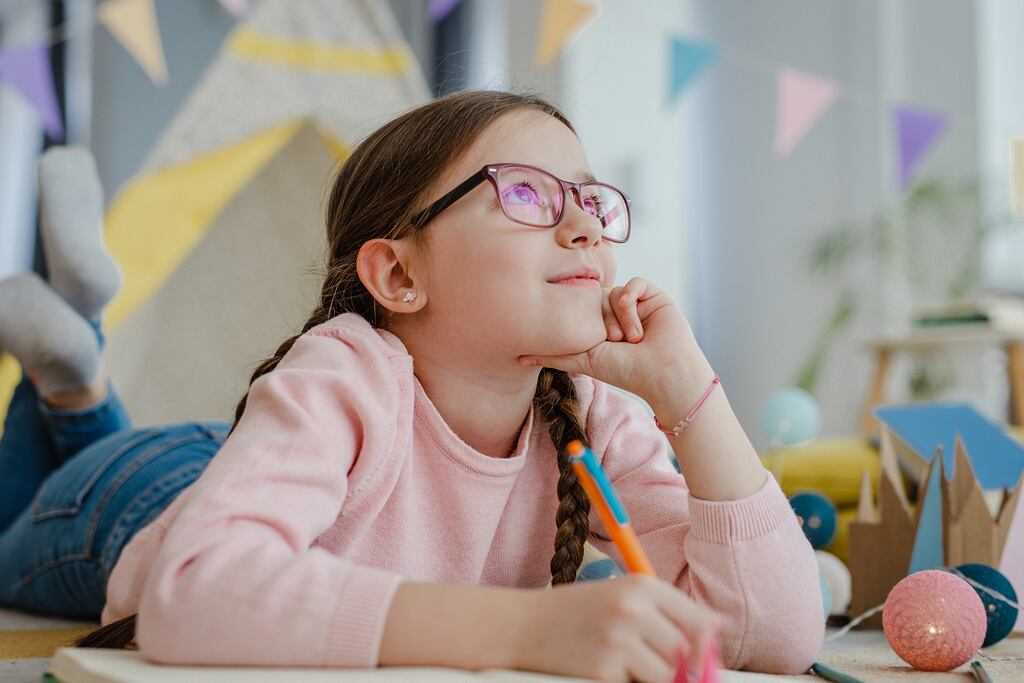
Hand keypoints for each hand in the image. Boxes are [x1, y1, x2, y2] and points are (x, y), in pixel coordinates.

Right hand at [513, 575, 719, 681]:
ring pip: (668, 676)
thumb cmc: (576, 613)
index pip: (698, 623)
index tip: (699, 662)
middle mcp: (634, 610)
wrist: (522, 626)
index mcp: (642, 587)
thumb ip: (667, 611)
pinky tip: (606, 671)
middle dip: (682, 669)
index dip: (705, 649)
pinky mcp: (604, 670)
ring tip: (630, 668)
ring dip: (655, 679)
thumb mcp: (621, 598)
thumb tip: (716, 627)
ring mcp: (619, 641)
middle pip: (687, 653)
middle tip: (653, 666)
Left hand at [518, 277, 707, 403]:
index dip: (585, 320)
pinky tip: (639, 326)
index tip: (595, 343)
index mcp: (601, 325)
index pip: (582, 306)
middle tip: (614, 342)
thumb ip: (555, 355)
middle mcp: (617, 312)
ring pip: (615, 291)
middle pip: (597, 297)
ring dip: (621, 316)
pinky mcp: (654, 295)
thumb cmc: (626, 371)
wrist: (663, 374)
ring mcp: (637, 303)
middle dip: (603, 321)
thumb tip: (519, 357)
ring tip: (631, 339)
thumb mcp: (584, 360)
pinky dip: (633, 302)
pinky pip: (635, 283)